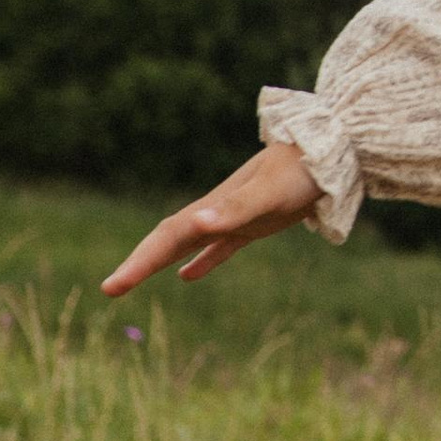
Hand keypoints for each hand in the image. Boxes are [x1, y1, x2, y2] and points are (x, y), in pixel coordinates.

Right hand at [101, 138, 323, 296]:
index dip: (138, 263)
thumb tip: (195, 222)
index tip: (110, 287)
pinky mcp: (255, 224)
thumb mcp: (268, 193)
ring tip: (130, 280)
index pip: (166, 238)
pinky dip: (201, 261)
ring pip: (186, 242)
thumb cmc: (300, 171)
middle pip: (168, 240)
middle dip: (138, 263)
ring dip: (159, 261)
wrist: (332, 152)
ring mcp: (234, 217)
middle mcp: (217, 212)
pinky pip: (219, 247)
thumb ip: (234, 209)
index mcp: (212, 208)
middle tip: (108, 289)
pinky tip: (188, 276)